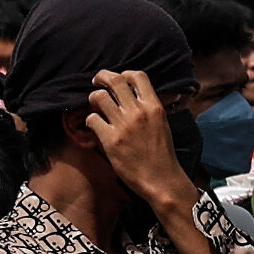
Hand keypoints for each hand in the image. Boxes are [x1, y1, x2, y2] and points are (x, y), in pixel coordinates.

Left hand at [87, 67, 193, 207]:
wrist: (161, 179)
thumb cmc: (162, 154)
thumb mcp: (162, 124)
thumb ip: (151, 108)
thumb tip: (138, 95)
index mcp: (154, 107)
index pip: (137, 76)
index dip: (124, 74)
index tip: (119, 80)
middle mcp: (138, 112)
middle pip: (114, 80)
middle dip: (101, 77)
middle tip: (97, 81)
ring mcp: (123, 125)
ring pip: (98, 97)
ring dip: (94, 99)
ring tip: (95, 106)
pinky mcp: (110, 140)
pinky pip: (91, 119)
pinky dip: (91, 121)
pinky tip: (96, 127)